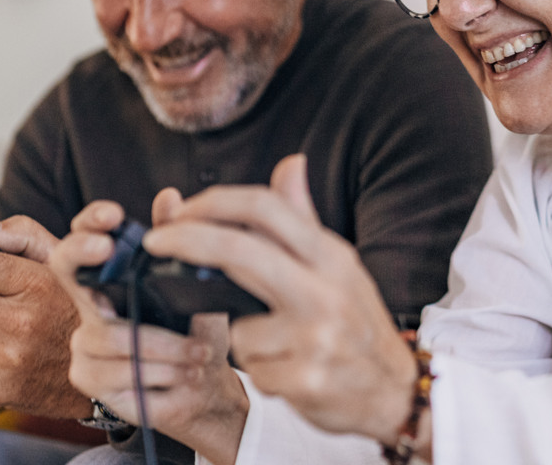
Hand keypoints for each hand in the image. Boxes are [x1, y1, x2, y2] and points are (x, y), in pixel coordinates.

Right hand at [49, 197, 247, 464]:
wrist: (202, 387)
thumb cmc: (193, 333)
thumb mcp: (193, 289)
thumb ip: (178, 244)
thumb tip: (169, 196)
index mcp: (112, 277)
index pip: (86, 238)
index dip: (90, 222)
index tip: (113, 215)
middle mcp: (90, 305)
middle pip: (67, 269)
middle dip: (84, 252)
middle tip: (107, 246)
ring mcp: (83, 341)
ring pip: (113, 335)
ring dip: (166, 346)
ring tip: (199, 353)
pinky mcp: (87, 377)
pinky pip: (121, 371)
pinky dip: (161, 372)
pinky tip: (183, 375)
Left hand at [145, 155, 421, 447]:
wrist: (396, 390)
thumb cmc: (358, 322)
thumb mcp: (339, 264)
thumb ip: (303, 217)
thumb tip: (291, 162)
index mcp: (331, 255)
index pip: (267, 207)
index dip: (215, 202)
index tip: (182, 212)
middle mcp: (325, 290)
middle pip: (237, 249)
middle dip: (185, 239)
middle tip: (155, 243)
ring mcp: (315, 336)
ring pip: (238, 326)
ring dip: (247, 338)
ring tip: (282, 345)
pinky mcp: (305, 380)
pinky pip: (252, 369)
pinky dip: (263, 372)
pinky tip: (291, 372)